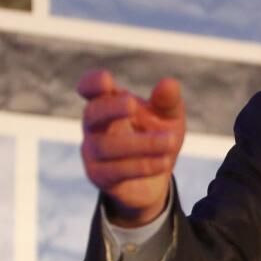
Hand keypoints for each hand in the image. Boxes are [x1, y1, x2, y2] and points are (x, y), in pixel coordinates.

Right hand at [77, 69, 185, 226]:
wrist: (153, 180)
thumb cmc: (156, 136)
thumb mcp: (168, 118)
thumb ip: (168, 102)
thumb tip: (170, 83)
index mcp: (107, 103)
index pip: (90, 89)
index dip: (92, 83)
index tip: (105, 79)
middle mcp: (95, 125)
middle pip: (92, 113)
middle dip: (111, 108)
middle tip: (132, 104)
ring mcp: (93, 151)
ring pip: (106, 145)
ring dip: (140, 143)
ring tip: (170, 141)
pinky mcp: (99, 175)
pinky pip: (116, 170)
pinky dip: (142, 165)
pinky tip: (164, 162)